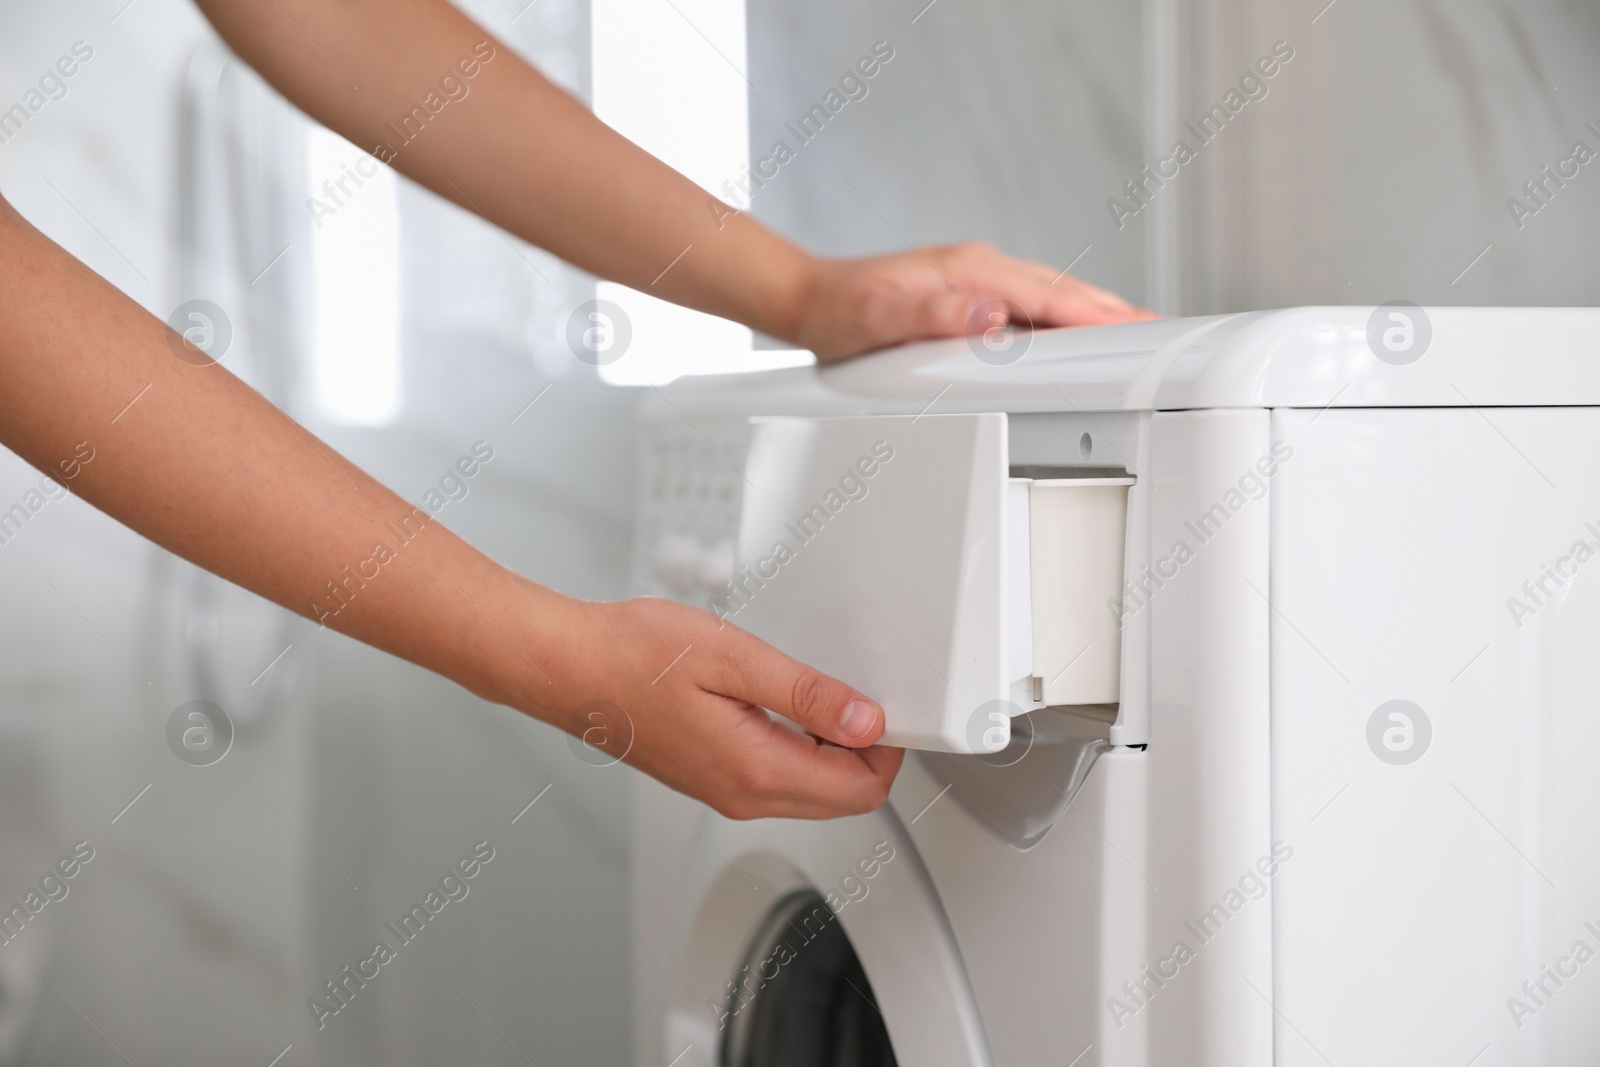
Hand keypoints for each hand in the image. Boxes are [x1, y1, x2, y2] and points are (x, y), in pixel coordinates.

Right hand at [537, 596, 903, 819]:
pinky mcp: (712, 778)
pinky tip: (788, 703)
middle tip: (858, 694)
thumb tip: (865, 722)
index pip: (860, 789)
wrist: (566, 668)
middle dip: (867, 752)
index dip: (886, 748)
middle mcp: (742, 794)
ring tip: (822, 692)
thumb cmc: (631, 655)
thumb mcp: (733, 657)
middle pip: (843, 799)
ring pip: (813, 792)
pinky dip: (801, 748)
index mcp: (755, 770)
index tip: (881, 702)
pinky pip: (780, 779)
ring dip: (834, 750)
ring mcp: (725, 791)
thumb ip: (806, 694)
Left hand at [792, 241, 1156, 361]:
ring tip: (1142, 332)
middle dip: (1116, 311)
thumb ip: (934, 318)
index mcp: (969, 271)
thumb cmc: (840, 314)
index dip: (1098, 316)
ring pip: (1054, 295)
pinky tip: (1081, 332)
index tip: (1141, 329)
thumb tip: (994, 314)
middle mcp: (980, 268)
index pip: (1050, 297)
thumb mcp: (879, 322)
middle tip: (1165, 332)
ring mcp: (978, 277)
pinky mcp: (973, 291)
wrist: (809, 300)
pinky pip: (1034, 302)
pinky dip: (1068, 315)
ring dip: (1098, 312)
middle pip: (1065, 291)